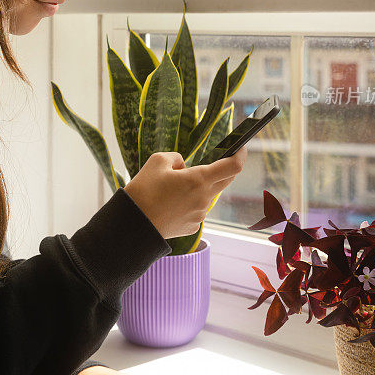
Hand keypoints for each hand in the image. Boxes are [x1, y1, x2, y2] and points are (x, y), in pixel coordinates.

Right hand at [124, 145, 247, 239]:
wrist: (133, 225)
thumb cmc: (143, 191)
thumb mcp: (157, 161)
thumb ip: (177, 158)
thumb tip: (184, 167)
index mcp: (198, 179)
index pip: (233, 166)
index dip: (240, 155)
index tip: (241, 147)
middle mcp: (204, 198)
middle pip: (225, 181)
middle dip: (224, 170)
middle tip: (212, 162)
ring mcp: (200, 214)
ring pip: (207, 195)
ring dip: (199, 187)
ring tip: (174, 188)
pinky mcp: (192, 226)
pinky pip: (197, 209)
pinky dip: (189, 203)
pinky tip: (171, 204)